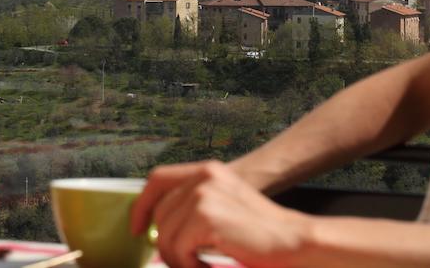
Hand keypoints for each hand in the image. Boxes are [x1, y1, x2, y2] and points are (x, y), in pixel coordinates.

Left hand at [132, 160, 309, 267]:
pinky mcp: (206, 217)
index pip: (157, 179)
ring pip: (164, 236)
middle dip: (165, 245)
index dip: (141, 205)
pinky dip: (188, 266)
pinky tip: (208, 267)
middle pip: (158, 214)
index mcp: (208, 171)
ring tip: (201, 265)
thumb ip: (192, 207)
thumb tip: (153, 227)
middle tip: (187, 262)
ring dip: (178, 259)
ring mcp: (204, 195)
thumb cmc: (259, 232)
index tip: (137, 229)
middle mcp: (204, 177)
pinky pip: (176, 250)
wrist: (292, 241)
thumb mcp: (223, 206)